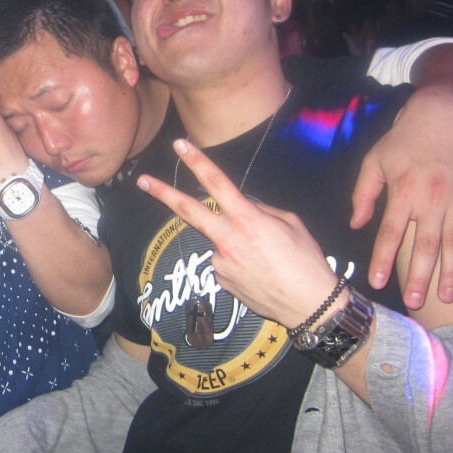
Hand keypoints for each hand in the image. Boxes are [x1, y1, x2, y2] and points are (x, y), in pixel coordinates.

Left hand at [136, 139, 339, 329]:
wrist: (310, 306)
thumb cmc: (306, 262)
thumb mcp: (291, 224)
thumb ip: (261, 210)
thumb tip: (243, 206)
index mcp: (247, 220)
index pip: (216, 183)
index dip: (197, 161)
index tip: (179, 145)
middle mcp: (227, 239)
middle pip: (187, 211)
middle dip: (162, 193)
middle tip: (142, 180)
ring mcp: (220, 262)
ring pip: (218, 240)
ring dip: (234, 242)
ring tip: (267, 260)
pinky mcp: (220, 280)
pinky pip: (225, 261)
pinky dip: (239, 261)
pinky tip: (259, 272)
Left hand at [351, 87, 452, 308]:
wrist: (445, 114)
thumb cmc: (404, 139)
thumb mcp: (374, 161)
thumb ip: (363, 194)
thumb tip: (356, 224)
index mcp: (403, 191)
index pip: (390, 233)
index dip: (383, 259)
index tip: (377, 282)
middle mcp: (432, 198)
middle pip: (425, 245)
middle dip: (420, 276)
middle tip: (415, 301)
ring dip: (450, 271)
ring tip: (445, 296)